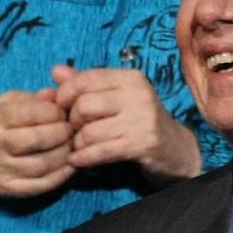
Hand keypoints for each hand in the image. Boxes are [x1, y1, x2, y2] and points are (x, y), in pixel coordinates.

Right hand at [0, 89, 74, 198]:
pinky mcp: (6, 189)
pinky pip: (39, 185)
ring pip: (42, 164)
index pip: (30, 113)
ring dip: (64, 154)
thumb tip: (54, 96)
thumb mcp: (3, 104)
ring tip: (70, 146)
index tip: (61, 113)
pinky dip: (60, 176)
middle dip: (62, 132)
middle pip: (38, 139)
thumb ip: (30, 99)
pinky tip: (69, 166)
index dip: (53, 112)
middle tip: (70, 130)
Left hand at [51, 65, 200, 183]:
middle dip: (72, 122)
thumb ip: (85, 84)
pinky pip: (100, 151)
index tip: (61, 108)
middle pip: (83, 105)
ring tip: (78, 147)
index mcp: (130, 78)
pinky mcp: (143, 144)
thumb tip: (55, 71)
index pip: (85, 79)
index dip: (65, 94)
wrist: (176, 150)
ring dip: (78, 144)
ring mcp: (142, 119)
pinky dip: (83, 158)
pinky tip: (76, 161)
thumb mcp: (115, 98)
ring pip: (89, 131)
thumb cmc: (139, 122)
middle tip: (75, 131)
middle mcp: (138, 94)